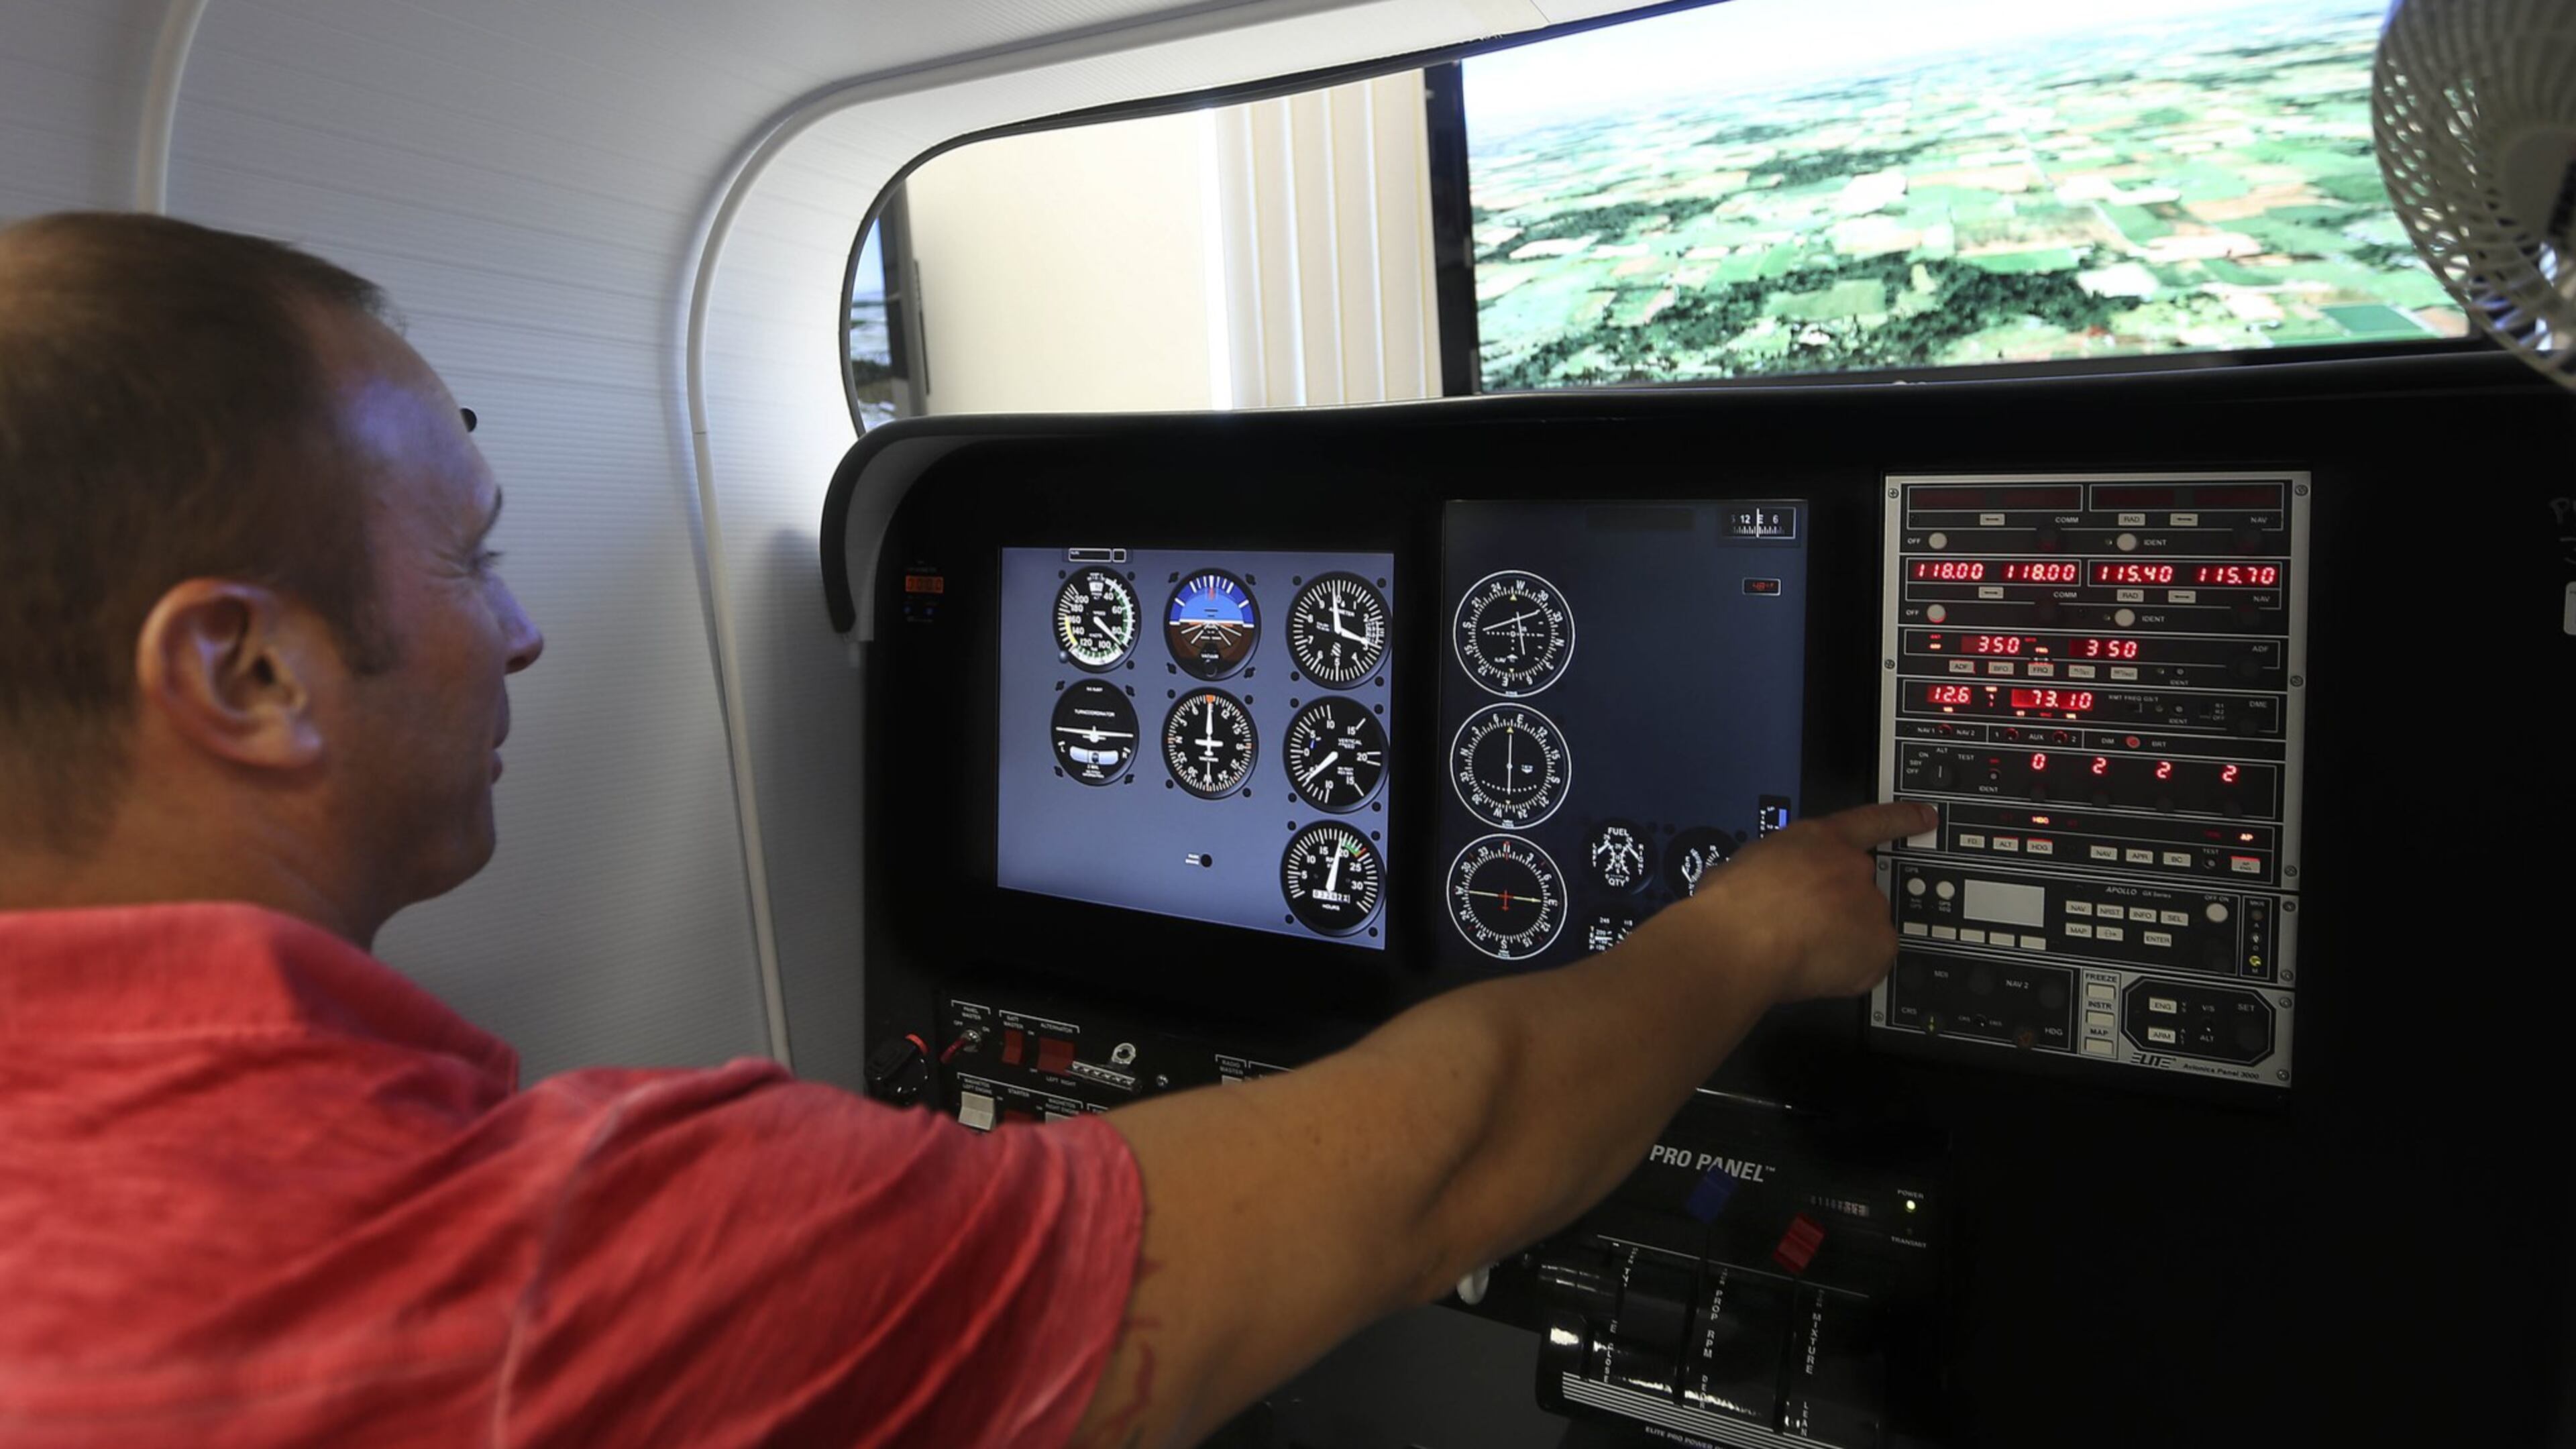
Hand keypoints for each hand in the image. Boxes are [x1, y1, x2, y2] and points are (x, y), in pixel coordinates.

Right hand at [1653, 802, 1932, 1004]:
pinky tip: (1816, 969)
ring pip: (1863, 928)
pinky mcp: (1880, 945)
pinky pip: (1868, 962)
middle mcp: (1853, 867)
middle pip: (1861, 889)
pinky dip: (1849, 970)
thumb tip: (1767, 888)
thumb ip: (1775, 868)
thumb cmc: (1730, 904)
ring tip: (1800, 951)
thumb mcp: (1748, 863)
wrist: (1739, 941)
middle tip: (1801, 928)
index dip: (1902, 819)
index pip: (1872, 822)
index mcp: (1819, 838)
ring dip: (1841, 940)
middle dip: (1837, 909)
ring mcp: (1871, 905)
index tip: (1926, 816)